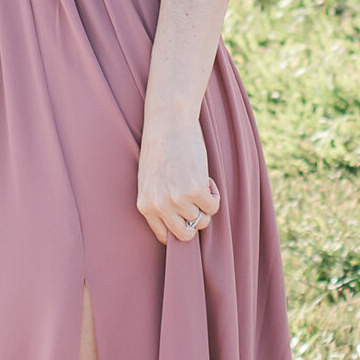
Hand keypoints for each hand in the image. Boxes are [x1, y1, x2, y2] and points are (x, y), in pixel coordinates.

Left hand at [136, 114, 218, 248]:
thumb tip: (176, 224)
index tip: (186, 219)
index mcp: (145, 206)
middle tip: (196, 204)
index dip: (179, 229)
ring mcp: (176, 199)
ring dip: (205, 204)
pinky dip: (214, 195)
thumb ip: (158, 203)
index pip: (164, 236)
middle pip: (185, 235)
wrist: (169, 123)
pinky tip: (206, 180)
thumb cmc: (160, 148)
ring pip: (202, 220)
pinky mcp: (195, 189)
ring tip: (198, 183)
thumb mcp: (149, 180)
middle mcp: (159, 205)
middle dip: (194, 222)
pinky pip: (213, 207)